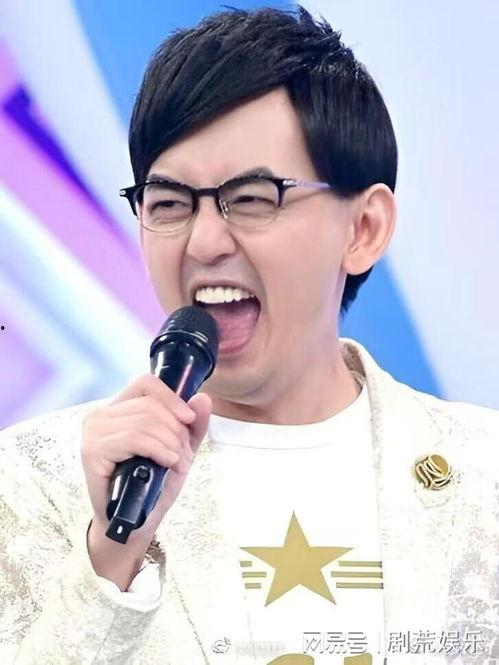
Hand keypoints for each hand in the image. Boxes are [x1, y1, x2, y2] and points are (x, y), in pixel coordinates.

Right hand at [81, 373, 211, 542]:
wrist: (133, 524)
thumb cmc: (152, 486)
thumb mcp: (179, 451)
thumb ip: (192, 426)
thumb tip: (203, 398)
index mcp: (118, 409)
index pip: (146, 383)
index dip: (171, 397)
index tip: (188, 419)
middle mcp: (100, 416)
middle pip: (150, 404)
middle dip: (175, 429)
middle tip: (180, 453)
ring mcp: (93, 433)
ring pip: (145, 421)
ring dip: (170, 443)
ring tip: (174, 461)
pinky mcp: (92, 452)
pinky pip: (134, 438)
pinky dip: (158, 449)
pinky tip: (166, 462)